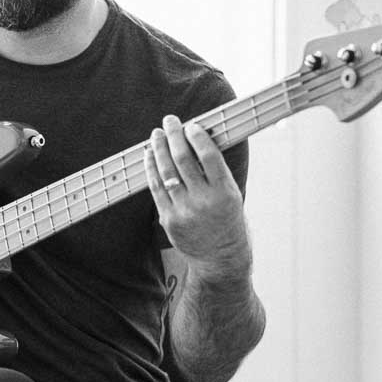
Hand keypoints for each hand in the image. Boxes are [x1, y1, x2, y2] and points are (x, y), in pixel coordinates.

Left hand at [144, 114, 245, 262]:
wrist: (220, 259)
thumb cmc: (229, 222)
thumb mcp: (232, 195)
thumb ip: (215, 172)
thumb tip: (196, 141)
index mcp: (225, 192)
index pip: (208, 155)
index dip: (197, 136)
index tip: (191, 126)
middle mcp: (204, 201)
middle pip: (183, 159)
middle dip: (174, 135)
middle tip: (169, 121)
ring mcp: (184, 211)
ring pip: (166, 171)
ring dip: (159, 148)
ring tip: (156, 134)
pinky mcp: (169, 219)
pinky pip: (156, 188)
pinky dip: (151, 168)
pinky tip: (149, 155)